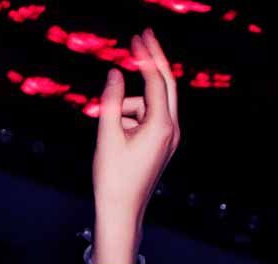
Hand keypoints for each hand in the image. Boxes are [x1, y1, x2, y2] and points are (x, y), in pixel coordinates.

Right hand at [92, 29, 179, 262]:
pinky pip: (147, 119)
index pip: (156, 81)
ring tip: (106, 126)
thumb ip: (110, 103)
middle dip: (151, 62)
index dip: (146, 57)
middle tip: (140, 37)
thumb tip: (114, 75)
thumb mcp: (107, 138)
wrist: (122, 213)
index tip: (137, 37)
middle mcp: (171, 129)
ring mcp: (168, 138)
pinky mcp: (162, 144)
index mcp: (161, 126)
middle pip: (164, 85)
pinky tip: (113, 134)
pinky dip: (130, 117)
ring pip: (149, 104)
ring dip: (127, 104)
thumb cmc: (113, 179)